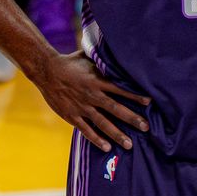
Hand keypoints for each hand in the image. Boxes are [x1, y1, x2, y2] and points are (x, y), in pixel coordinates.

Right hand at [33, 51, 149, 151]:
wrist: (46, 71)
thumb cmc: (69, 62)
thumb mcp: (87, 57)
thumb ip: (102, 58)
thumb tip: (117, 48)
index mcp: (97, 80)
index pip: (120, 89)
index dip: (135, 95)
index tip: (150, 102)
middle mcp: (91, 95)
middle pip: (115, 108)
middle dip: (131, 118)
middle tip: (146, 128)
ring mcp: (81, 107)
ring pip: (102, 123)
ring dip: (116, 134)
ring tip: (129, 144)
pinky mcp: (72, 116)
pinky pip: (86, 130)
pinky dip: (96, 139)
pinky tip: (107, 147)